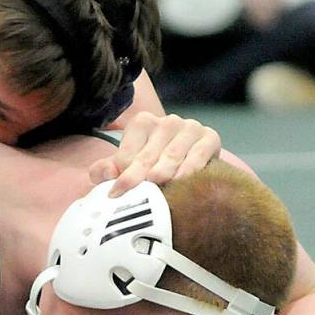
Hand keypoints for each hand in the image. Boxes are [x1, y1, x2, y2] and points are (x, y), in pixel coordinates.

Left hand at [88, 111, 220, 195]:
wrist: (190, 163)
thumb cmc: (153, 164)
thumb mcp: (128, 165)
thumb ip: (108, 169)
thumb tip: (104, 174)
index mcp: (143, 123)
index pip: (128, 150)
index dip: (121, 172)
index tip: (114, 192)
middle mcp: (167, 121)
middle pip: (149, 154)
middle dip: (138, 175)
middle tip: (130, 193)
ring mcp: (190, 128)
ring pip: (172, 154)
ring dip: (163, 171)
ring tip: (154, 185)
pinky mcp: (210, 137)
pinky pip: (198, 154)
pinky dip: (189, 168)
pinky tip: (180, 180)